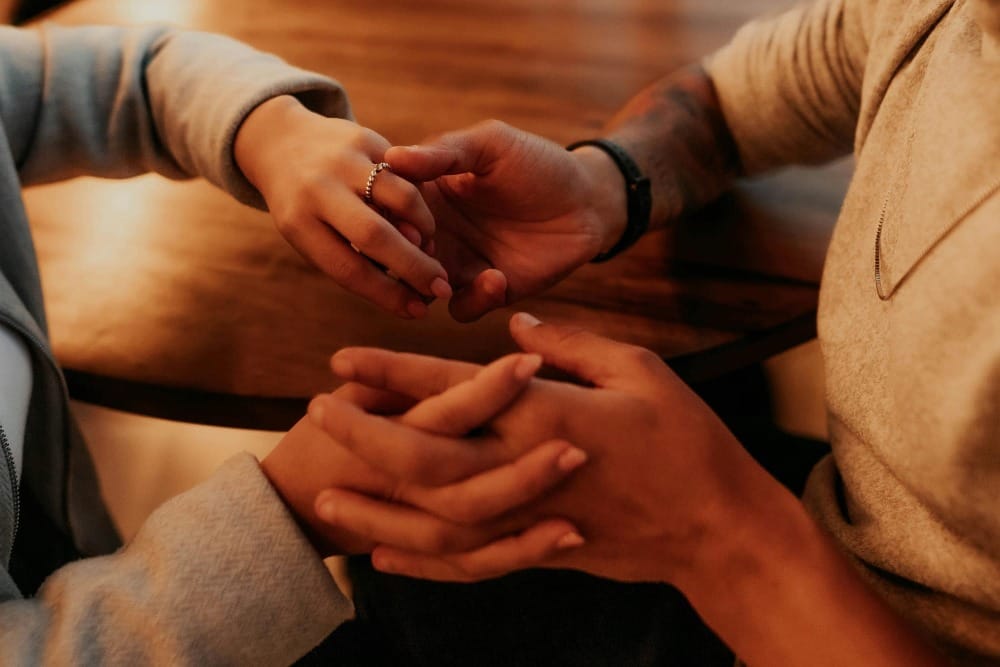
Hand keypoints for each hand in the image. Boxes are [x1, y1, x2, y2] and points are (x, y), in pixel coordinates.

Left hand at [234, 95, 451, 318]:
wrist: (282, 144)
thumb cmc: (305, 208)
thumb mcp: (312, 237)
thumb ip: (354, 262)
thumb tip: (410, 296)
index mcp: (297, 223)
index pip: (347, 268)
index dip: (386, 294)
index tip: (415, 312)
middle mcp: (317, 189)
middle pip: (375, 236)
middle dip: (414, 267)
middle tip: (441, 287)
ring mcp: (342, 160)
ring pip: (402, 198)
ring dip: (424, 229)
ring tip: (429, 246)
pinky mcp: (365, 138)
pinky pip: (406, 175)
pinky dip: (418, 202)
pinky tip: (419, 219)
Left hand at [308, 313, 762, 583]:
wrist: (718, 526)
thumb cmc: (686, 438)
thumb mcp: (637, 368)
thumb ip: (570, 344)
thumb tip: (517, 323)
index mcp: (548, 415)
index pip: (452, 391)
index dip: (393, 374)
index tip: (343, 358)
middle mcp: (526, 471)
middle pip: (424, 461)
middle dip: (364, 437)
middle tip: (316, 413)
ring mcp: (529, 520)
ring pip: (433, 521)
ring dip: (376, 507)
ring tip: (328, 494)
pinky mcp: (539, 552)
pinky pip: (467, 562)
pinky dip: (422, 560)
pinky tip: (384, 554)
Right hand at [385, 121, 627, 321]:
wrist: (587, 199)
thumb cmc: (537, 163)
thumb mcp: (490, 145)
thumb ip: (445, 152)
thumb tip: (393, 157)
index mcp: (428, 195)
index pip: (387, 210)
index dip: (384, 215)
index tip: (395, 213)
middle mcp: (437, 233)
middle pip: (396, 256)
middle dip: (400, 257)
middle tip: (421, 246)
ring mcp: (460, 265)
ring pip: (421, 288)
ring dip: (428, 285)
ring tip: (447, 275)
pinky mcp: (488, 290)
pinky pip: (463, 308)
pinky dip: (472, 299)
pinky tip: (497, 277)